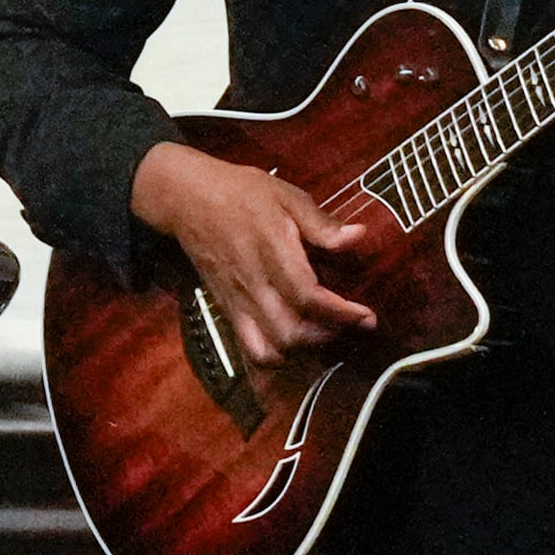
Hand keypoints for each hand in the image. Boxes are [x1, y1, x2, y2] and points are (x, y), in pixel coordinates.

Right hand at [131, 141, 376, 368]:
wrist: (187, 199)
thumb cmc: (241, 193)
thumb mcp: (286, 195)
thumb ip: (321, 224)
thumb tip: (358, 237)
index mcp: (272, 252)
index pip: (308, 296)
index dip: (342, 313)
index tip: (367, 316)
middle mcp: (253, 283)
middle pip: (290, 332)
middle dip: (327, 336)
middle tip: (351, 324)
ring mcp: (237, 301)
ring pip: (268, 349)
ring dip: (301, 351)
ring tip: (323, 334)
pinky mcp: (227, 310)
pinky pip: (247, 349)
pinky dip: (272, 361)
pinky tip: (294, 355)